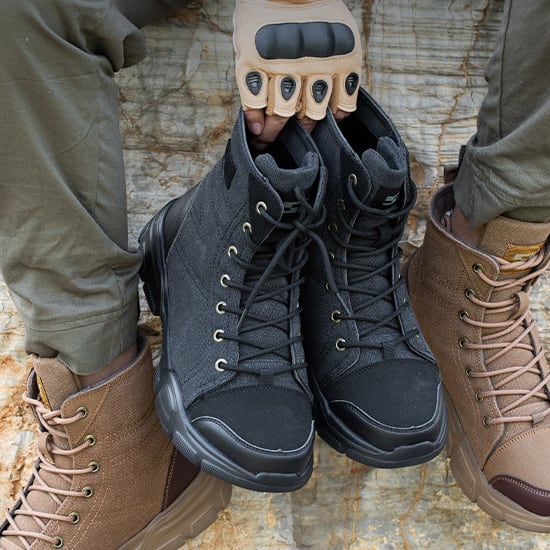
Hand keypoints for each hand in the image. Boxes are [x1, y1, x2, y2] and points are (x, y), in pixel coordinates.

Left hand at [233, 0, 361, 147]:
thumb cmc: (267, 15)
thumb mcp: (247, 44)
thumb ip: (250, 81)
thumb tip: (256, 125)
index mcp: (260, 59)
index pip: (258, 108)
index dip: (260, 128)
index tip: (260, 137)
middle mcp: (290, 64)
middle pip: (286, 114)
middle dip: (278, 131)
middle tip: (277, 138)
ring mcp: (319, 63)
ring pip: (313, 112)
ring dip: (306, 126)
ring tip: (303, 128)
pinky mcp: (346, 60)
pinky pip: (345, 101)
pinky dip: (338, 114)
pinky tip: (331, 114)